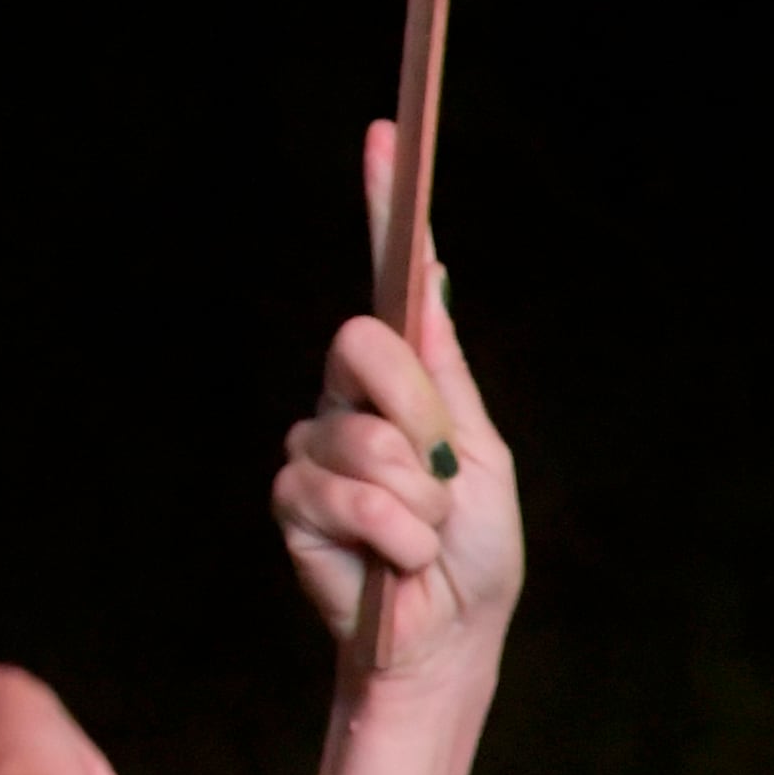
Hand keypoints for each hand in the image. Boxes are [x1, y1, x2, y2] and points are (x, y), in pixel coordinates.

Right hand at [274, 122, 524, 686]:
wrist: (449, 637)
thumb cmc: (473, 556)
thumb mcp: (481, 457)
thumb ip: (445, 379)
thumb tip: (430, 282)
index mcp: (406, 383)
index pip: (389, 284)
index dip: (385, 210)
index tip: (389, 137)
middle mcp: (350, 400)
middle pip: (366, 347)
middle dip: (419, 420)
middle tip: (441, 481)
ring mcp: (314, 445)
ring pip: (363, 435)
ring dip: (415, 500)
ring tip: (421, 536)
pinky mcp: (292, 499)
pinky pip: (344, 492)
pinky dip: (391, 535)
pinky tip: (393, 562)